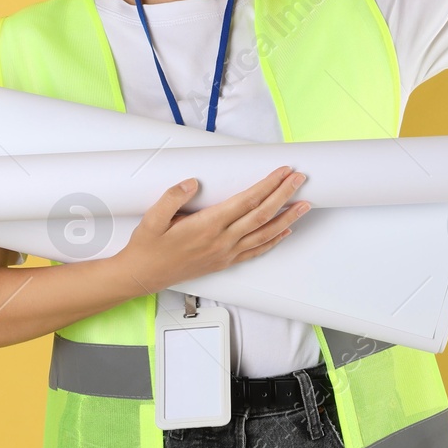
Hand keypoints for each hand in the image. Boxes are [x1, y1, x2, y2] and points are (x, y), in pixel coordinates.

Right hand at [116, 166, 311, 291]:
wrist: (144, 275)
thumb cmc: (149, 247)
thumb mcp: (152, 218)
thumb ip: (172, 197)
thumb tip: (192, 182)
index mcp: (207, 226)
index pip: (246, 201)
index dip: (267, 185)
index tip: (281, 171)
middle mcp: (222, 241)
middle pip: (262, 215)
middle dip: (283, 195)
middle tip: (299, 179)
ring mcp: (226, 253)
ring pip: (265, 234)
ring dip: (287, 218)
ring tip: (304, 204)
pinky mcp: (225, 262)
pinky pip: (256, 251)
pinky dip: (274, 240)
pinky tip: (285, 231)